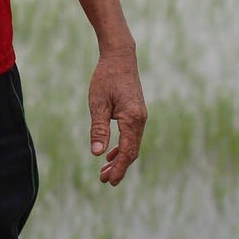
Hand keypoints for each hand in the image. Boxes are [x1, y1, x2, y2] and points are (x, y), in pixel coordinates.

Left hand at [89, 45, 146, 185]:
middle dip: (119, 168)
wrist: (120, 57)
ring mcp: (140, 117)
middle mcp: (140, 120)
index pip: (127, 152)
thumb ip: (99, 129)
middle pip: (132, 152)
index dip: (119, 169)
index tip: (109, 182)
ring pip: (132, 145)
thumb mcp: (98, 104)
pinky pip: (131, 136)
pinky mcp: (136, 113)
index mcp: (132, 119)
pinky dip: (122, 147)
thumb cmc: (106, 78)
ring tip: (105, 171)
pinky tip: (110, 153)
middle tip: (104, 181)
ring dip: (120, 159)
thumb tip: (97, 154)